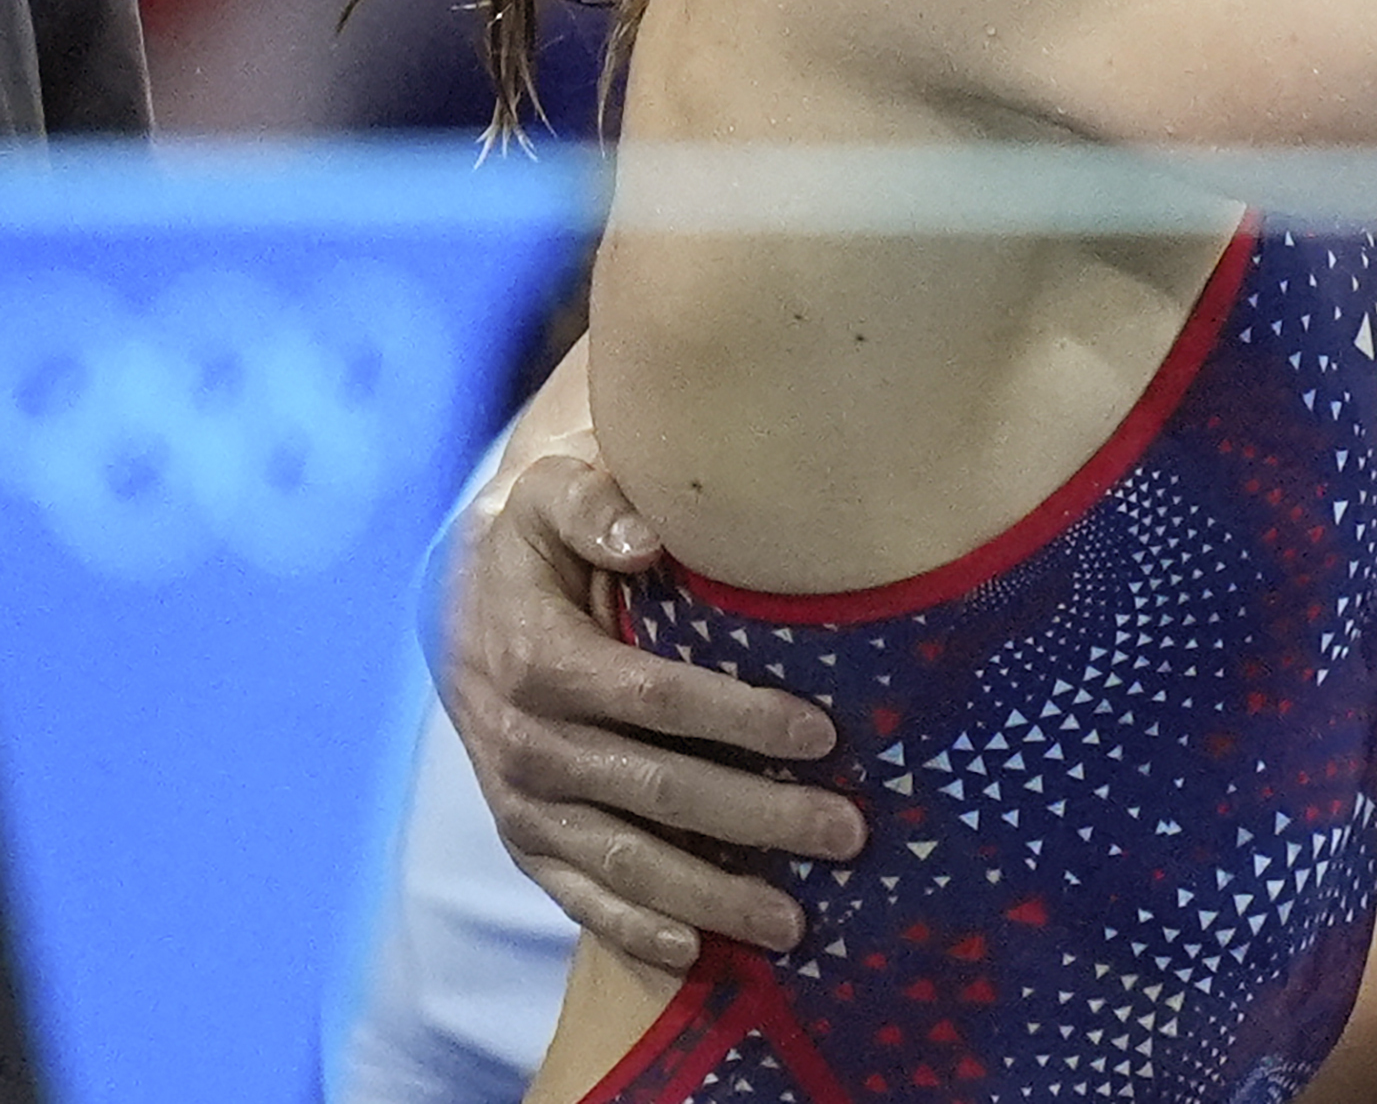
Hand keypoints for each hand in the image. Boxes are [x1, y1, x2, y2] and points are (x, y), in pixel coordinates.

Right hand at [443, 451, 857, 971]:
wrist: (455, 600)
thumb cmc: (534, 542)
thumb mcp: (551, 497)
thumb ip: (594, 506)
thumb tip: (646, 538)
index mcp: (542, 663)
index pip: (657, 699)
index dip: (739, 719)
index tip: (822, 733)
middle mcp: (527, 745)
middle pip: (658, 791)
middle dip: (757, 818)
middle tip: (848, 833)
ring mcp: (523, 802)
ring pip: (624, 862)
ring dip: (712, 895)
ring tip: (796, 923)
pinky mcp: (523, 838)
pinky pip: (577, 894)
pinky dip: (633, 929)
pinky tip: (695, 952)